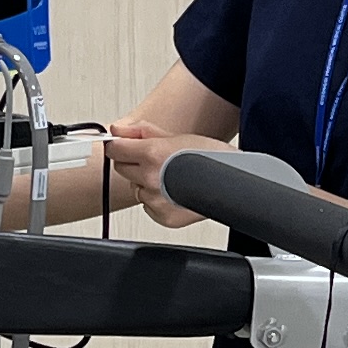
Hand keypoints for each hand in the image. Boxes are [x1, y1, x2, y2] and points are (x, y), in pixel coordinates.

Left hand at [102, 120, 225, 229]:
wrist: (233, 180)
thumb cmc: (210, 155)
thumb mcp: (175, 135)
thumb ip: (140, 132)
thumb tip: (117, 130)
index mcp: (153, 154)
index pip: (114, 150)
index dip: (119, 147)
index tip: (124, 147)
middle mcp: (152, 178)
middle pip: (121, 169)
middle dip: (133, 163)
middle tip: (154, 160)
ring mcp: (157, 200)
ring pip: (135, 189)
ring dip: (145, 183)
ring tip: (169, 177)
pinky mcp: (163, 216)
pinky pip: (147, 207)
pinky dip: (155, 200)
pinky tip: (173, 191)